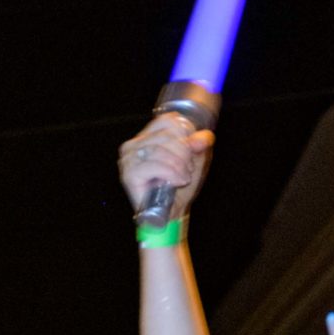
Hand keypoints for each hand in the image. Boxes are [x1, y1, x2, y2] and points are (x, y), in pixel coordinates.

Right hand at [118, 107, 211, 221]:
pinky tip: (177, 182)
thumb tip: (204, 136)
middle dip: (185, 154)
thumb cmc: (179, 187)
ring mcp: (129, 159)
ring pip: (162, 150)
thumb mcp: (195, 161)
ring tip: (183, 178)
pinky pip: (155, 165)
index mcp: (146, 137)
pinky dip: (172, 174)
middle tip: (188, 169)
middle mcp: (133, 145)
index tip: (191, 152)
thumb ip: (199, 145)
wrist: (171, 214)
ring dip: (180, 166)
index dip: (186, 134)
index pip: (168, 120)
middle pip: (167, 136)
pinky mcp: (129, 174)